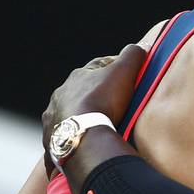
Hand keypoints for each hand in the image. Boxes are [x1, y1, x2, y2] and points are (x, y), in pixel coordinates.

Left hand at [42, 44, 146, 177]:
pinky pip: (62, 139)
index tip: (127, 76)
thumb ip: (132, 55)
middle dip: (94, 95)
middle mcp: (60, 96)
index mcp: (76, 77)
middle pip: (81, 91)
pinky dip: (70, 141)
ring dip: (79, 117)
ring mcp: (54, 119)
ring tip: (94, 126)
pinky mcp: (52, 140)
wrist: (84, 136)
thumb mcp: (124, 71)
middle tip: (112, 104)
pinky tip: (78, 146)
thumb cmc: (104, 101)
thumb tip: (141, 46)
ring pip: (68, 114)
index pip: (97, 67)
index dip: (113, 69)